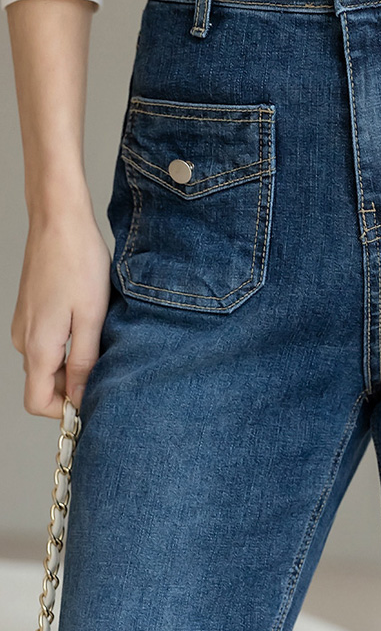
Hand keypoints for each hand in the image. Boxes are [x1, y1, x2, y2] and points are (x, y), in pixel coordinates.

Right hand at [10, 212, 111, 418]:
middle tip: (106, 360)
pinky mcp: (30, 312)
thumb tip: (79, 397)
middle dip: (74, 383)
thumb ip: (84, 361)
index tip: (92, 396)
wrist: (58, 221)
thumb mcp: (91, 317)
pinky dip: (67, 342)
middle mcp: (24, 340)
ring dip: (72, 360)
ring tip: (99, 334)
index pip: (37, 403)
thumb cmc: (78, 262)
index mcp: (38, 346)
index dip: (65, 409)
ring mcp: (24, 325)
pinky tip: (88, 320)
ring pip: (47, 362)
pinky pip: (47, 342)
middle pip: (44, 384)